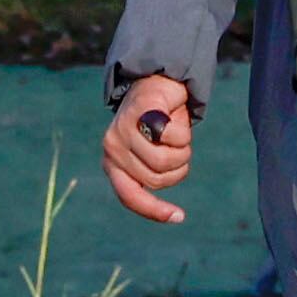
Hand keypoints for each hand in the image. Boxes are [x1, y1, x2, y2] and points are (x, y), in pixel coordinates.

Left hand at [103, 74, 196, 226]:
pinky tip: (176, 117)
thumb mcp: (151, 152)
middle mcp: (112, 149)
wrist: (157, 80)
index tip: (179, 217)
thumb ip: (151, 173)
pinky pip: (171, 135)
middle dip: (178, 167)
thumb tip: (169, 214)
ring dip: (183, 149)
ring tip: (178, 134)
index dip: (154, 210)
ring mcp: (123, 129)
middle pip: (157, 178)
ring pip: (166, 159)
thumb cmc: (159, 122)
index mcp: (113, 163)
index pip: (130, 196)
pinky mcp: (139, 110)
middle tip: (181, 149)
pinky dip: (182, 130)